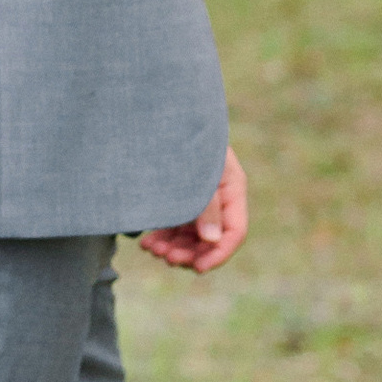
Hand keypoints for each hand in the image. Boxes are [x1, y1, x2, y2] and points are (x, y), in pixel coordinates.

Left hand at [140, 145, 247, 273]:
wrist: (160, 112)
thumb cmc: (181, 138)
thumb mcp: (196, 173)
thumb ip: (206, 206)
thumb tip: (213, 240)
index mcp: (232, 188)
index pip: (235, 232)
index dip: (219, 255)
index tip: (198, 269)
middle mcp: (218, 197)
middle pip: (212, 240)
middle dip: (190, 253)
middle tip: (165, 258)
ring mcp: (198, 198)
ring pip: (191, 238)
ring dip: (174, 249)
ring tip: (151, 249)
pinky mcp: (179, 198)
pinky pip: (175, 228)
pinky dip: (163, 239)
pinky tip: (146, 243)